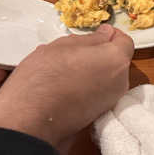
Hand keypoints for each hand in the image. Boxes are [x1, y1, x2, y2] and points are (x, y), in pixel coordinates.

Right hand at [0, 25, 133, 147]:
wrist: (29, 121)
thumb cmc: (43, 80)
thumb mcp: (63, 46)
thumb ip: (91, 38)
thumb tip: (105, 34)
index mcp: (116, 60)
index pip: (124, 41)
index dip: (110, 35)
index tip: (96, 34)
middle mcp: (121, 82)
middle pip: (116, 60)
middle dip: (100, 54)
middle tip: (74, 52)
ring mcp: (111, 100)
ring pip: (107, 77)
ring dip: (92, 71)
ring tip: (65, 70)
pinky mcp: (99, 114)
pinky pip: (99, 92)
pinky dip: (88, 86)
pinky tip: (66, 86)